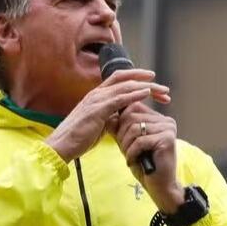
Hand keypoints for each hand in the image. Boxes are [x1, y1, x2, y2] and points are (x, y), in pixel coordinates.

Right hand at [45, 69, 169, 161]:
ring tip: (162, 92)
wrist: (61, 147)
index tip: (154, 84)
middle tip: (165, 89)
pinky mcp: (97, 110)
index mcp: (97, 96)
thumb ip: (111, 117)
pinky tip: (146, 93)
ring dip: (146, 88)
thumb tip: (123, 116)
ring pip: (125, 86)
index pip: (120, 80)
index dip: (137, 79)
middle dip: (147, 81)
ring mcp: (96, 100)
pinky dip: (134, 94)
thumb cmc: (78, 138)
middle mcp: (97, 94)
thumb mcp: (99, 125)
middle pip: (126, 79)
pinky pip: (119, 98)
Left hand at [108, 102, 184, 213]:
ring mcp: (168, 129)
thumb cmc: (144, 165)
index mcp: (158, 118)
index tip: (121, 139)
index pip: (132, 107)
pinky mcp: (167, 139)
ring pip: (134, 128)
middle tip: (124, 150)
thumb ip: (120, 129)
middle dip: (122, 134)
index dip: (120, 122)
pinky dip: (131, 152)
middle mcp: (165, 120)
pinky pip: (140, 141)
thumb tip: (109, 115)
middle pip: (131, 115)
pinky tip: (133, 161)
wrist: (159, 186)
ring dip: (126, 144)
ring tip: (129, 156)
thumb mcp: (128, 143)